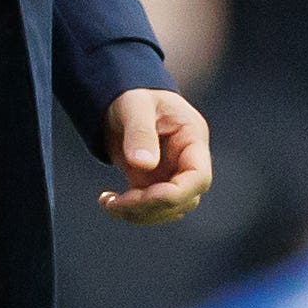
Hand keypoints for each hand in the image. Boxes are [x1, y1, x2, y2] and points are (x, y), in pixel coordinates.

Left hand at [100, 87, 212, 224]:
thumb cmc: (133, 93)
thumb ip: (140, 132)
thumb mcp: (135, 106)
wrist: (121, 96)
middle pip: (184, 199)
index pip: (199, 177)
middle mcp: (187, 161)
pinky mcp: (154, 183)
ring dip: (139, 214)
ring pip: (168, 210)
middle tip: (117, 202)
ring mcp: (172, 174)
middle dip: (150, 206)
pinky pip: (150, 208)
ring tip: (109, 203)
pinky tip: (108, 201)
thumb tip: (143, 165)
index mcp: (192, 138)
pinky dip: (130, 211)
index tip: (144, 195)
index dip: (176, 193)